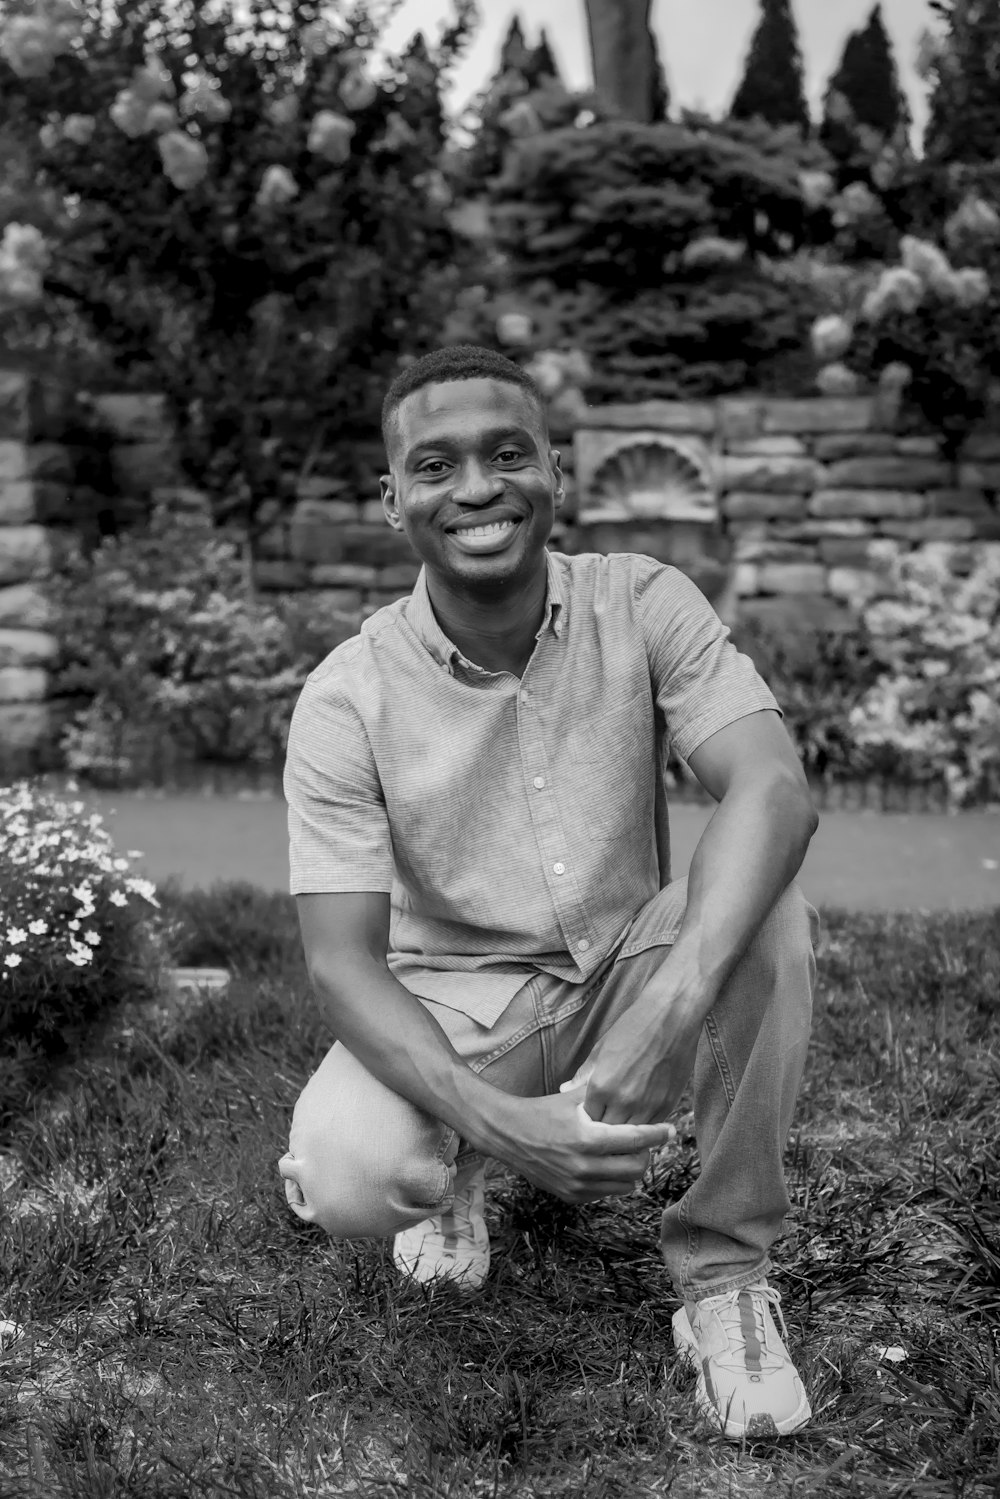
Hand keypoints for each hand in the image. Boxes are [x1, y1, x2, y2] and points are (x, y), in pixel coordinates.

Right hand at [487, 1088, 676, 1204]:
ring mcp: (577, 1185)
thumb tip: (634, 1077)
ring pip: (625, 1185)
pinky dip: (613, 1180)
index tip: (670, 1129)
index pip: (635, 1139)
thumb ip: (604, 1090)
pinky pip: (606, 1193)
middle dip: (646, 1153)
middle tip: (646, 1141)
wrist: (509, 1135)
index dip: (657, 1134)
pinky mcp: (571, 1196)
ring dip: (631, 1169)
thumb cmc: (544, 1110)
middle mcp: (584, 1166)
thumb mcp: (574, 1096)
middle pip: (636, 1167)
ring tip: (629, 1153)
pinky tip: (609, 1163)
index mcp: (587, 1138)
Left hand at [573, 986, 706, 1126]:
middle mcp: (623, 1100)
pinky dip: (646, 1124)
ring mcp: (647, 1105)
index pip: (589, 1118)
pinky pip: (652, 1127)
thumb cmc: (633, 1027)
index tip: (592, 1111)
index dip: (590, 1116)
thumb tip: (565, 1089)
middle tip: (607, 1118)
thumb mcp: (601, 1048)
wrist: (671, 1016)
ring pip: (631, 1134)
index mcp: (602, 1086)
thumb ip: (584, 1074)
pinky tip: (642, 1113)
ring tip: (624, 1118)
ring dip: (626, 1128)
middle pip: (608, 1132)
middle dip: (606, 1127)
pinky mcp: (668, 1105)